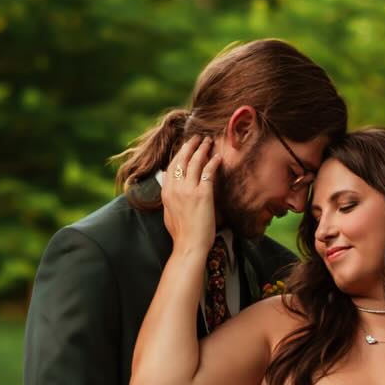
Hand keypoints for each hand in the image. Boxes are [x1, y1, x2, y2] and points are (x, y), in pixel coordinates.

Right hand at [160, 135, 219, 253]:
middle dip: (189, 146)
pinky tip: (218, 157)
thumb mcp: (169, 214)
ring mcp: (189, 190)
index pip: (171, 167)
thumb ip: (170, 200)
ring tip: (208, 141)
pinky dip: (213, 162)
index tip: (185, 148)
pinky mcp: (202, 194)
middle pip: (181, 160)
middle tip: (196, 138)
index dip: (179, 155)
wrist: (189, 246)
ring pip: (195, 162)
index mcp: (166, 193)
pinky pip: (208, 172)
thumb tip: (171, 192)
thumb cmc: (182, 235)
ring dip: (202, 149)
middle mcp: (176, 188)